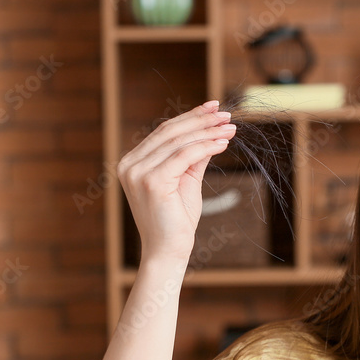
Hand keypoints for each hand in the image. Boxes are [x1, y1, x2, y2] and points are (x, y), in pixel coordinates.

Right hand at [116, 100, 235, 261]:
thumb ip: (193, 158)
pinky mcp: (151, 181)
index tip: (213, 108)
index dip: (190, 117)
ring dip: (207, 132)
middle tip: (226, 114)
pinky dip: (206, 147)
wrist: (169, 251)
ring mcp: (137, 172)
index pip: (164, 132)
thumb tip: (211, 133)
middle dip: (201, 120)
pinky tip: (223, 143)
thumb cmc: (177, 221)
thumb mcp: (186, 181)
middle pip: (170, 132)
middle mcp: (129, 164)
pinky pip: (183, 156)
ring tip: (230, 128)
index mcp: (132, 162)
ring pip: (178, 142)